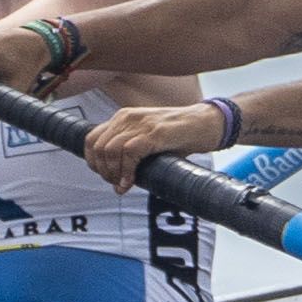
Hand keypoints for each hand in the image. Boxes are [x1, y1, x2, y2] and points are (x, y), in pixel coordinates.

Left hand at [81, 100, 234, 188]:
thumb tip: (117, 175)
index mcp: (124, 117)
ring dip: (113, 173)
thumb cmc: (183, 135)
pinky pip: (129, 154)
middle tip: (116, 184)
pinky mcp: (155, 133)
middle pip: (98, 147)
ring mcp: (141, 124)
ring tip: (123, 184)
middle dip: (103, 171)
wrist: (209, 123)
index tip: (106, 175)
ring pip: (109, 151)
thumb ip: (132, 150)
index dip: (93, 161)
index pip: (91, 139)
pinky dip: (126, 172)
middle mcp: (128, 117)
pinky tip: (131, 183)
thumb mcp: (150, 138)